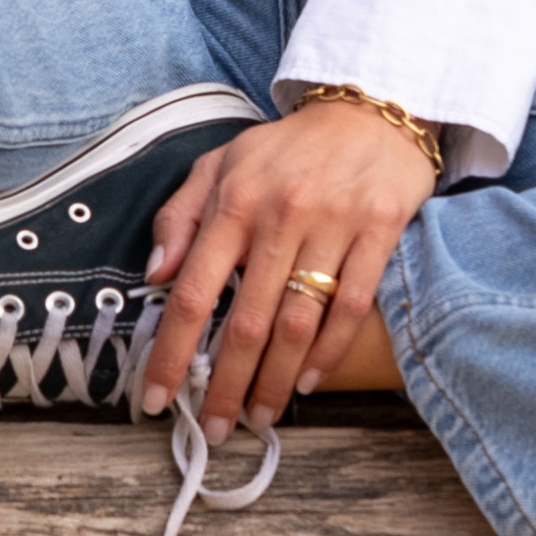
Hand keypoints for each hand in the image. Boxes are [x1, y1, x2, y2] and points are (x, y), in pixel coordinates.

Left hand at [139, 99, 434, 442]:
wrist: (370, 109)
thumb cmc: (287, 148)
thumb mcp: (219, 163)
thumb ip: (180, 217)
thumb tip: (155, 275)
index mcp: (233, 201)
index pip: (194, 292)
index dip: (174, 352)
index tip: (159, 397)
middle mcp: (281, 215)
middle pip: (247, 321)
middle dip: (227, 384)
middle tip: (217, 427)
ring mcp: (333, 224)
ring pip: (299, 322)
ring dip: (277, 379)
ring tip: (262, 415)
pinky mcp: (380, 230)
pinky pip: (353, 306)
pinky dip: (329, 350)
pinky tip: (309, 380)